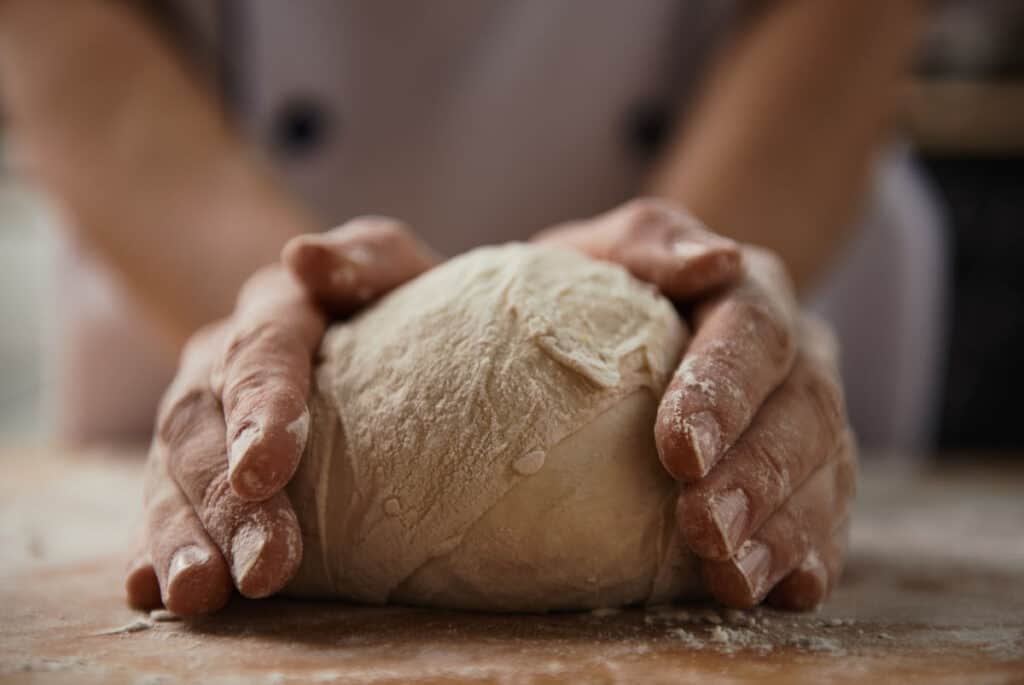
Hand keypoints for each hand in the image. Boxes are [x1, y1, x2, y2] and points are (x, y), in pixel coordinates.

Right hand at [124, 217, 438, 614]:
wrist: (366, 326)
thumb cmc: (401, 308)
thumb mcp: (399, 271)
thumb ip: (368, 259)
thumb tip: (305, 258)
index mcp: (278, 310)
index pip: (262, 352)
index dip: (261, 408)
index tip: (266, 469)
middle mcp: (223, 360)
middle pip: (206, 423)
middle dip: (226, 501)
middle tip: (264, 568)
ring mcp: (202, 413)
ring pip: (172, 469)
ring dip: (183, 534)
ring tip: (199, 593)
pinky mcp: (191, 462)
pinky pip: (162, 500)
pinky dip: (156, 545)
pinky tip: (153, 589)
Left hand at [536, 199, 856, 609]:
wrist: (632, 324)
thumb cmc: (598, 291)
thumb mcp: (597, 255)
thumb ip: (646, 241)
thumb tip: (713, 258)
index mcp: (749, 292)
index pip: (754, 332)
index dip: (725, 391)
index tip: (679, 450)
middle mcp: (798, 354)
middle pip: (804, 410)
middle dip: (758, 475)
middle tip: (704, 528)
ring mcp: (812, 417)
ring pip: (826, 471)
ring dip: (783, 529)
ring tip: (732, 577)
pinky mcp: (813, 474)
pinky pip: (830, 517)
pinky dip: (807, 556)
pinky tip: (780, 591)